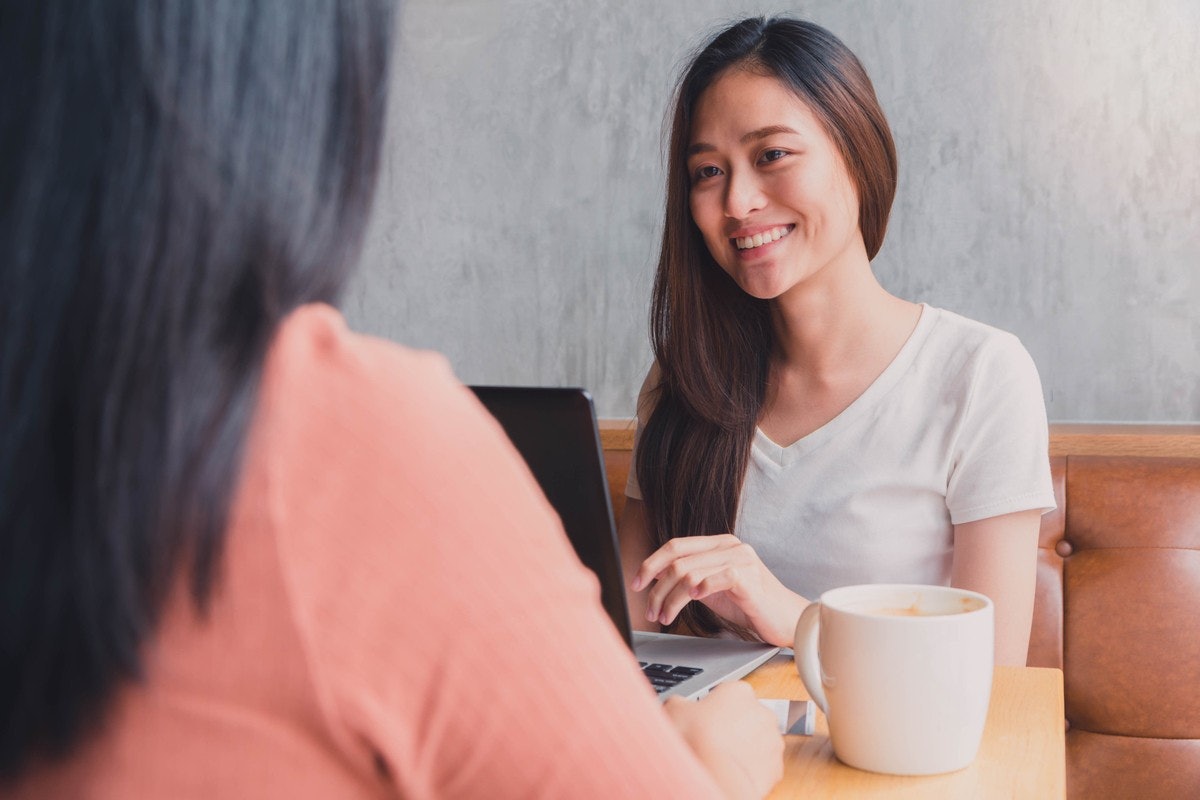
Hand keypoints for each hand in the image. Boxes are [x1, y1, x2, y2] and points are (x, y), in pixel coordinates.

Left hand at [631, 534, 806, 645]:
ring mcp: (741, 559)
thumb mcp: (713, 588)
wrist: (787, 619)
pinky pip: (715, 579)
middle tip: (651, 610)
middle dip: (657, 588)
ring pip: (690, 572)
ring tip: (666, 617)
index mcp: (719, 544)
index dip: (651, 563)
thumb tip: (657, 577)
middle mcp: (730, 546)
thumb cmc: (751, 605)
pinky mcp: (749, 577)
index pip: (675, 545)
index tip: (636, 582)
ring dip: (671, 598)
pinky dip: (698, 590)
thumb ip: (690, 578)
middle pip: (678, 560)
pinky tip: (692, 601)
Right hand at [663, 681, 783, 799]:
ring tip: (721, 758)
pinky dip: (751, 770)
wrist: (714, 775)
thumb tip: (678, 705)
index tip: (705, 718)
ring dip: (745, 748)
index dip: (715, 706)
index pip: (729, 693)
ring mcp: (773, 740)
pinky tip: (733, 772)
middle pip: (747, 716)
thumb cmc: (695, 739)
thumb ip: (680, 702)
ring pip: (758, 742)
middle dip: (734, 726)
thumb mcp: (674, 709)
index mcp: (739, 691)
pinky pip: (763, 766)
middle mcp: (762, 711)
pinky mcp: (777, 767)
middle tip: (712, 739)